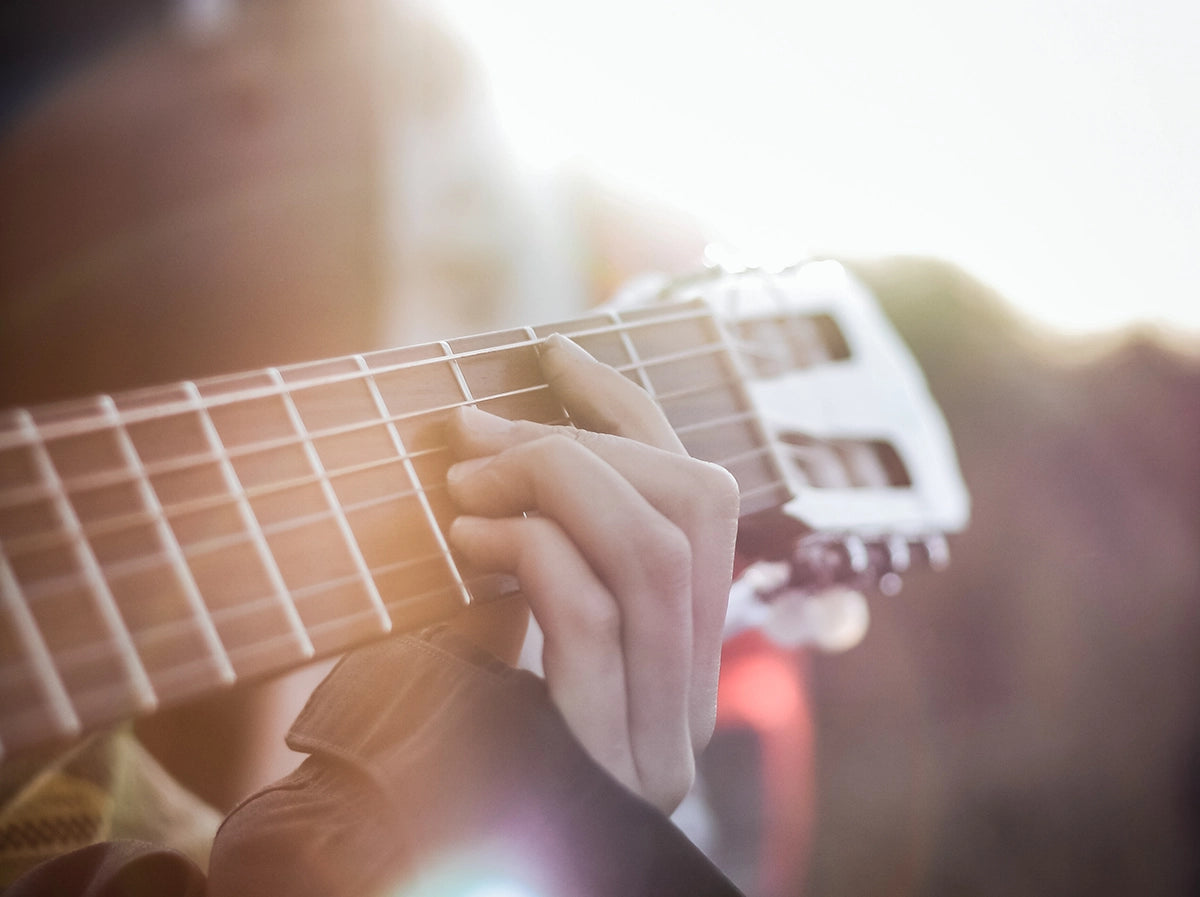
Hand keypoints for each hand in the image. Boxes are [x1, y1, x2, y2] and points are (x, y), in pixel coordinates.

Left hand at [444, 334, 739, 812]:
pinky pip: (593, 608)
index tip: (561, 351)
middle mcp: (689, 697)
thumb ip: (528, 563)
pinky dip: (529, 547)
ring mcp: (658, 734)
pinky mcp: (604, 756)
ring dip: (551, 483)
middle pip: (693, 504)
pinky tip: (465, 544)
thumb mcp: (492, 639)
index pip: (701, 499)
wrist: (420, 881)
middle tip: (471, 436)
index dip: (634, 411)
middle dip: (578, 442)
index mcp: (679, 658)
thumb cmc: (436, 760)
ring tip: (462, 488)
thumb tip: (498, 451)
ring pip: (655, 546)